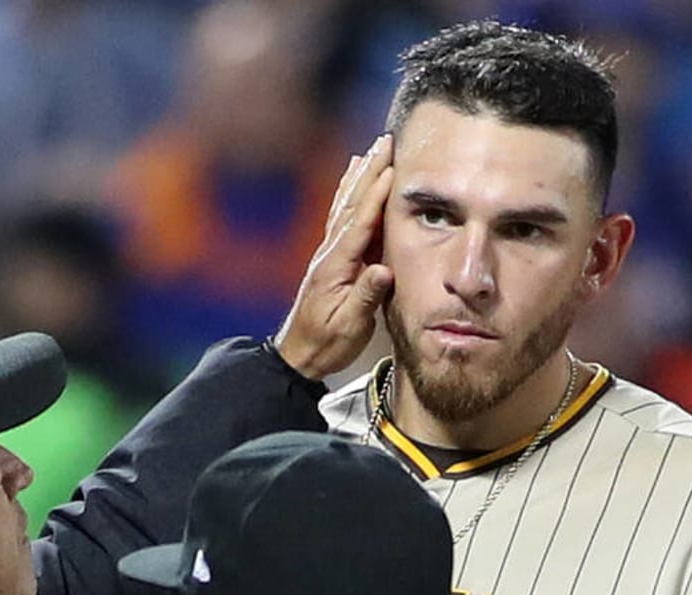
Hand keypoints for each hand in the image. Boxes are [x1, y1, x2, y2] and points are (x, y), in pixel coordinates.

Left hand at [274, 133, 394, 380]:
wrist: (299, 355)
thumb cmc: (326, 343)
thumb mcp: (349, 326)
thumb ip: (366, 297)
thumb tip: (383, 271)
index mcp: (336, 266)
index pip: (360, 223)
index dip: (376, 194)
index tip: (392, 167)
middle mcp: (330, 253)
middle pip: (352, 204)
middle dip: (369, 172)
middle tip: (384, 141)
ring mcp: (329, 255)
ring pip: (345, 207)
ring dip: (359, 177)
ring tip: (369, 152)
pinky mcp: (332, 260)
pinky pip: (342, 219)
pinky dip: (349, 195)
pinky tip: (352, 183)